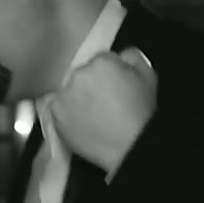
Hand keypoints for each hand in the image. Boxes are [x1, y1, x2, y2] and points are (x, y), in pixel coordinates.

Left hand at [47, 47, 157, 175]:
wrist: (130, 147)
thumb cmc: (142, 114)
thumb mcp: (148, 78)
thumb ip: (133, 58)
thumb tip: (121, 54)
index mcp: (101, 61)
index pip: (99, 61)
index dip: (107, 75)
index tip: (112, 88)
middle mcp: (78, 74)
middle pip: (81, 74)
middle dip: (89, 85)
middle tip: (102, 103)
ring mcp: (64, 94)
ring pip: (67, 91)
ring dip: (75, 99)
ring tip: (91, 116)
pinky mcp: (55, 115)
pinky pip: (57, 109)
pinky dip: (66, 115)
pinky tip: (81, 124)